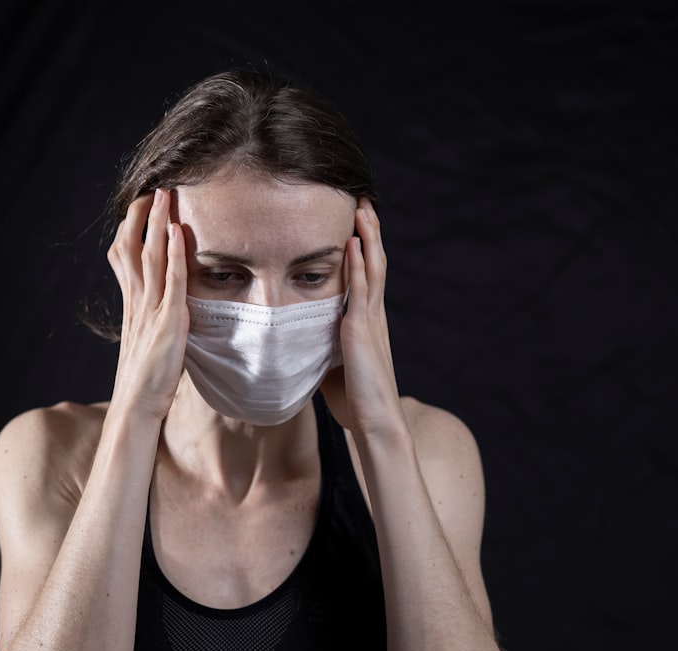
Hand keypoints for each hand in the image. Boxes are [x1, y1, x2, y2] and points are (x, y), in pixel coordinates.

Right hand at [106, 188, 188, 420]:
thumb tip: (169, 308)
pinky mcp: (168, 322)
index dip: (131, 228)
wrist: (138, 405)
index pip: (124, 257)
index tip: (139, 206)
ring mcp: (151, 310)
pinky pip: (171, 281)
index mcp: (132, 304)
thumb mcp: (150, 340)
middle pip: (132, 247)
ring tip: (164, 195)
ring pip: (150, 256)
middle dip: (140, 216)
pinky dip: (174, 254)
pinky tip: (177, 232)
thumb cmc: (147, 379)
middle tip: (151, 188)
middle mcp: (137, 301)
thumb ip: (156, 319)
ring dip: (157, 223)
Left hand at [320, 198, 404, 435]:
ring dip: (367, 237)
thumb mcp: (334, 366)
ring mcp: (370, 321)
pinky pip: (359, 290)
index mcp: (368, 322)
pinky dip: (357, 265)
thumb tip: (302, 343)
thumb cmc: (355, 401)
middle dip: (370, 232)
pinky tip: (352, 243)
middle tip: (363, 202)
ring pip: (371, 268)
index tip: (358, 222)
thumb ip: (323, 347)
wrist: (375, 422)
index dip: (366, 248)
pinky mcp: (362, 331)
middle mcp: (373, 316)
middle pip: (374, 263)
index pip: (368, 275)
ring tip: (362, 209)